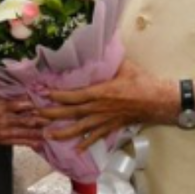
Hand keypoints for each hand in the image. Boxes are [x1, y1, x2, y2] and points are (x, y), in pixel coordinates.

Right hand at [0, 92, 48, 148]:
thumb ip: (8, 93)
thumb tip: (25, 89)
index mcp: (1, 106)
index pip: (21, 105)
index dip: (34, 105)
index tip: (45, 104)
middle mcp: (4, 119)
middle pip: (26, 120)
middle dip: (41, 119)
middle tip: (54, 118)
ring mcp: (4, 131)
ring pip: (25, 132)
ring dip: (39, 132)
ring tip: (51, 131)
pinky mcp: (3, 141)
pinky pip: (19, 142)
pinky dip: (31, 143)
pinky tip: (40, 143)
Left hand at [40, 60, 173, 150]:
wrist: (158, 100)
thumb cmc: (141, 81)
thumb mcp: (124, 65)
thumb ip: (109, 58)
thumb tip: (100, 44)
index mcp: (100, 92)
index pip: (74, 95)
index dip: (57, 96)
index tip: (43, 94)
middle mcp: (99, 108)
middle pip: (71, 113)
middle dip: (52, 115)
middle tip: (36, 115)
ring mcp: (105, 120)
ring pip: (80, 128)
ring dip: (63, 133)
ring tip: (48, 136)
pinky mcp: (112, 127)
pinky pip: (96, 136)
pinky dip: (86, 143)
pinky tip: (76, 149)